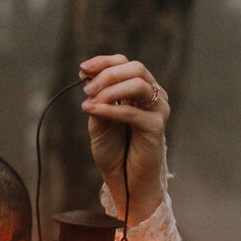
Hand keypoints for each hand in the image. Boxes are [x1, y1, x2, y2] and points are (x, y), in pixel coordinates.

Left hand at [79, 54, 169, 224]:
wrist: (125, 178)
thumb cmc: (114, 149)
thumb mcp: (98, 119)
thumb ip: (96, 98)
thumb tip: (86, 76)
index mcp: (140, 90)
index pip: (125, 63)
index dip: (103, 62)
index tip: (82, 69)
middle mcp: (154, 95)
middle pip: (135, 68)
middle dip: (107, 75)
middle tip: (86, 89)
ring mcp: (158, 110)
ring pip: (138, 84)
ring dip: (110, 89)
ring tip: (90, 101)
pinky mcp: (156, 127)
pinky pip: (133, 112)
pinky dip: (110, 109)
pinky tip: (92, 111)